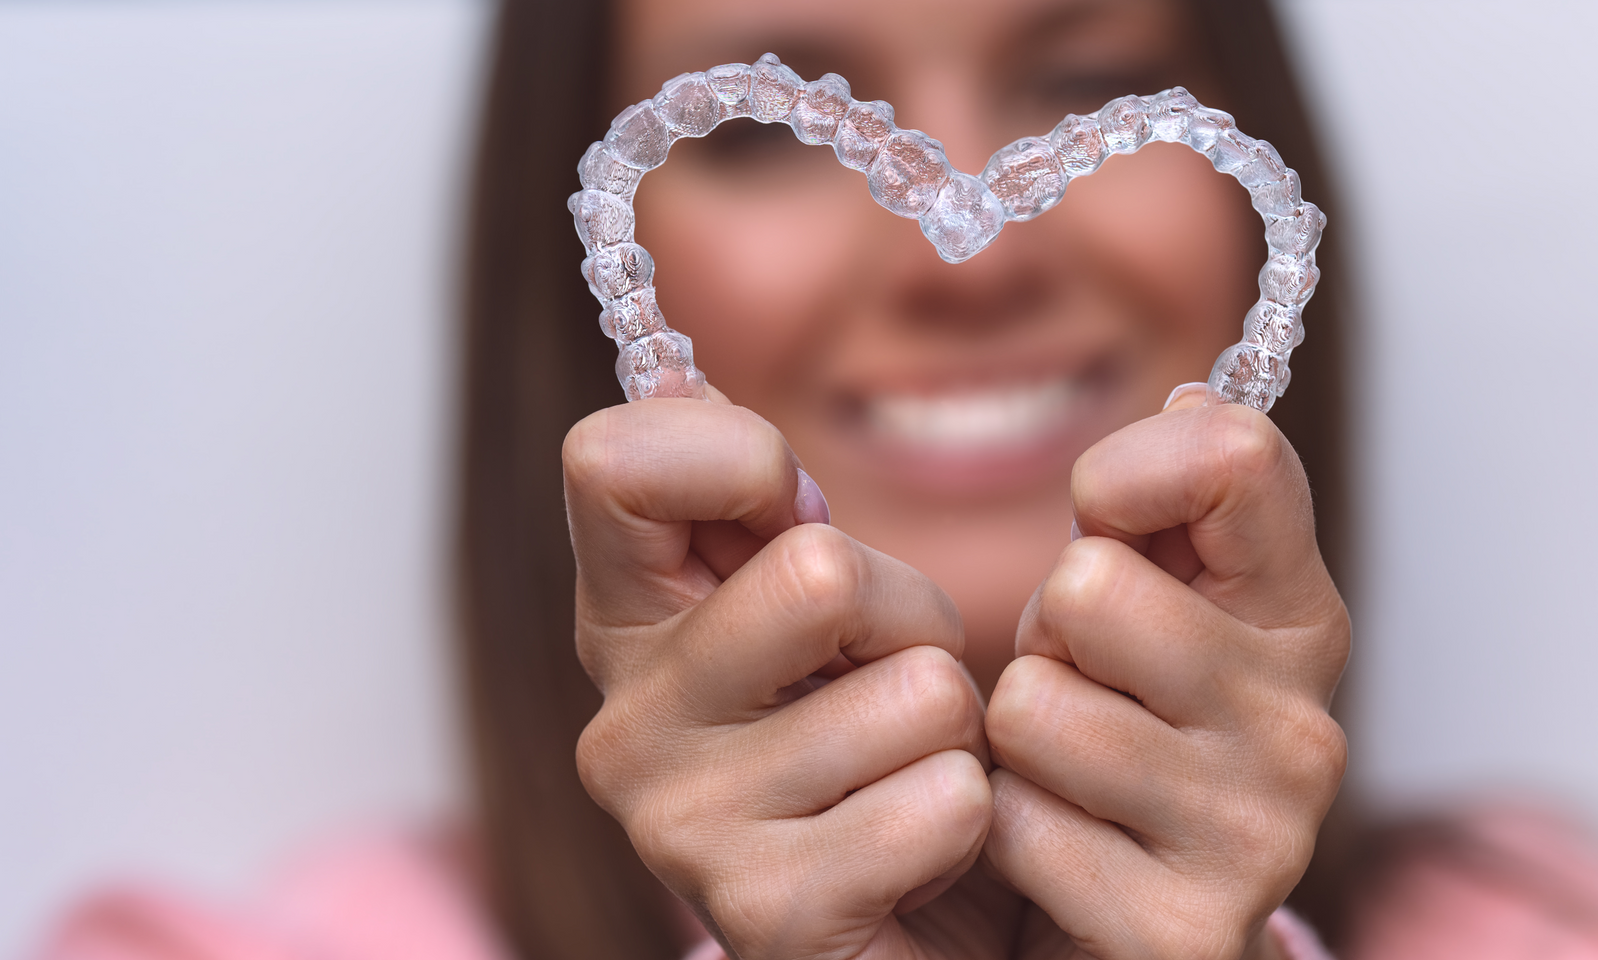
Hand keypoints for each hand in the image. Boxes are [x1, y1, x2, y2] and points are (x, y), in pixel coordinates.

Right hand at [564, 390, 1013, 959]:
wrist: (925, 937)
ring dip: (957, 733)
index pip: (609, 463)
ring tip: (909, 778)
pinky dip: (977, 823)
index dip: (737, 458)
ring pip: (916, 693)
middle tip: (897, 686)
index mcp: (628, 624)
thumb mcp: (828, 609)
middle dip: (912, 618)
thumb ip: (766, 509)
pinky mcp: (767, 917)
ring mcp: (683, 829)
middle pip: (819, 569)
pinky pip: (945, 803)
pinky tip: (926, 860)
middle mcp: (625, 726)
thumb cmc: (881, 746)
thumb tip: (678, 376)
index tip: (794, 517)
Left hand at [984, 392, 1350, 959]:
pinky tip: (1054, 854)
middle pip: (1090, 589)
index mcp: (1302, 620)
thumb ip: (1171, 506)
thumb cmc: (1125, 739)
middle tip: (1079, 691)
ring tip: (1063, 774)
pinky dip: (1000, 836)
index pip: (1236, 458)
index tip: (1105, 521)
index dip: (1127, 471)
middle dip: (1046, 638)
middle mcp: (1304, 726)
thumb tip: (1195, 399)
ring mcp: (1256, 835)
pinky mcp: (1183, 928)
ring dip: (1014, 743)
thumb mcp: (1147, 605)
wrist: (1126, 929)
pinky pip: (1012, 824)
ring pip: (1034, 707)